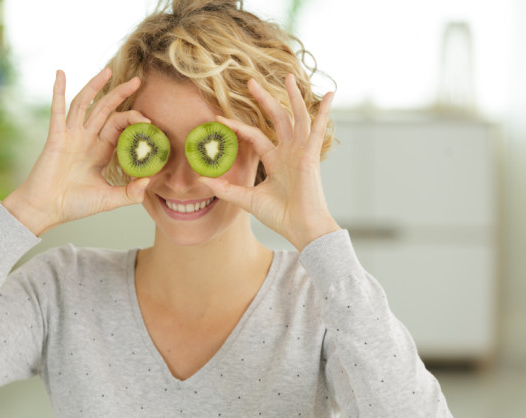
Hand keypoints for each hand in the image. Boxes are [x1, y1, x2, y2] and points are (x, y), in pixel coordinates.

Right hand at [3, 68, 150, 235]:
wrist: (46, 209)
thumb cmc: (74, 205)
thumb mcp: (108, 199)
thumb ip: (130, 193)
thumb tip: (149, 182)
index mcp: (100, 151)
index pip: (118, 126)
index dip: (133, 120)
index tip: (149, 122)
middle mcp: (86, 139)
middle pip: (105, 109)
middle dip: (120, 94)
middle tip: (138, 80)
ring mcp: (70, 136)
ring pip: (84, 104)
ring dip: (95, 86)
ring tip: (108, 70)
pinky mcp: (55, 137)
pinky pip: (58, 110)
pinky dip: (58, 91)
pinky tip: (61, 73)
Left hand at [199, 74, 339, 251]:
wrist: (300, 228)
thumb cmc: (279, 216)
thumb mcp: (247, 199)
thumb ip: (226, 189)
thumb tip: (202, 179)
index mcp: (275, 160)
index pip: (254, 135)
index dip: (237, 126)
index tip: (219, 117)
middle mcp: (288, 152)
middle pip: (276, 118)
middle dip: (264, 99)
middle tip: (250, 81)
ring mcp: (301, 151)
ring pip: (296, 117)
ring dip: (292, 96)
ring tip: (286, 75)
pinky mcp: (311, 155)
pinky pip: (318, 129)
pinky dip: (324, 112)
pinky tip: (329, 94)